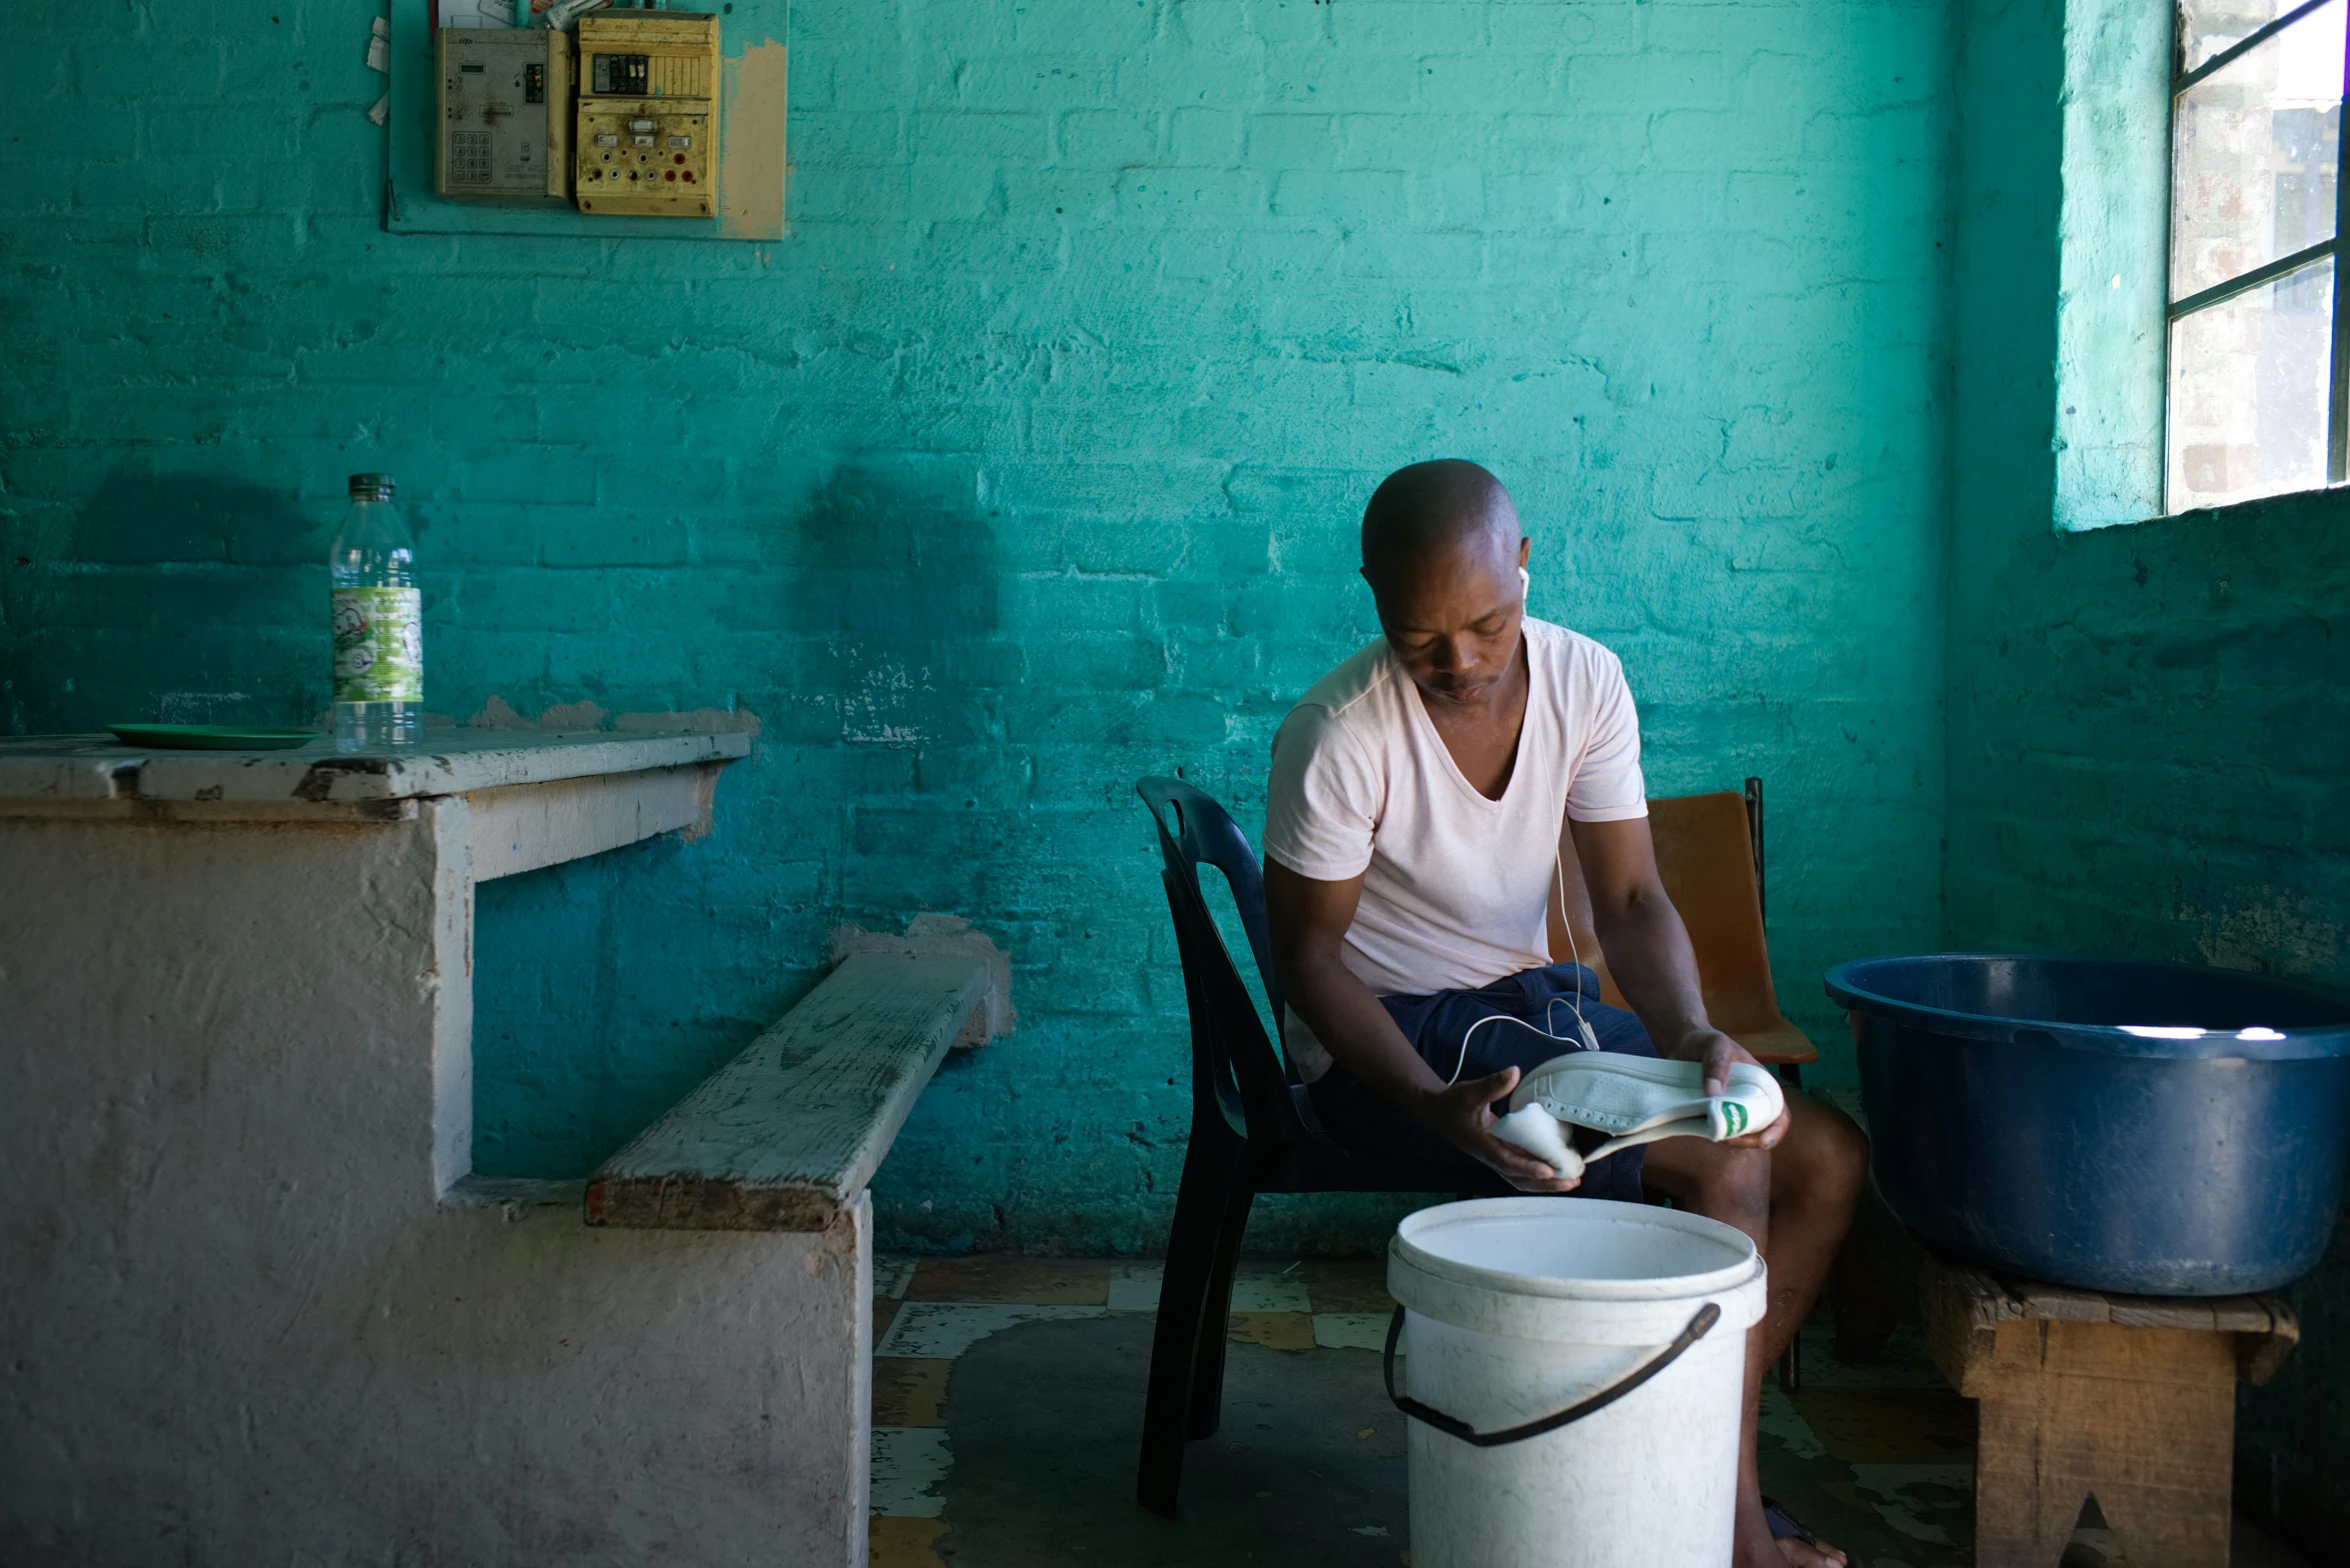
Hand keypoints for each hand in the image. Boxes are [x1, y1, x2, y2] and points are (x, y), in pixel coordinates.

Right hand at [1417, 1066, 1582, 1192]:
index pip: (1507, 1160)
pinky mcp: (1499, 1156)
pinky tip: (1555, 1173)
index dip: (1527, 1166)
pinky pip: (1520, 1172)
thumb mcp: (1470, 1091)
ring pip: (1521, 1179)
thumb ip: (1492, 1085)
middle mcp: (1490, 1157)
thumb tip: (1514, 1072)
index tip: (1548, 1170)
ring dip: (1545, 1184)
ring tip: (1570, 1182)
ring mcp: (1495, 1159)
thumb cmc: (1453, 1103)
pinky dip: (1538, 1177)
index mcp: (1483, 1144)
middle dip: (1545, 1184)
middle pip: (1519, 1178)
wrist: (1438, 1112)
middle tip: (1572, 1182)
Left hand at [1669, 1028, 1788, 1150]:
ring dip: (1728, 1139)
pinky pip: (1715, 1130)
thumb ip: (1716, 1064)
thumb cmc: (1707, 1041)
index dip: (1776, 1130)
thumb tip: (1714, 1094)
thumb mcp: (1715, 1045)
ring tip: (1713, 1133)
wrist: (1682, 1042)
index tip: (1763, 1142)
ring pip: (1736, 1134)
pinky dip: (1710, 1134)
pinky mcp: (1709, 1114)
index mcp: (1760, 1085)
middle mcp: (1748, 1100)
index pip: (1779, 1113)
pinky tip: (1700, 1129)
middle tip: (1728, 1139)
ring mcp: (1729, 1109)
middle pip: (1759, 1131)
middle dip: (1748, 1140)